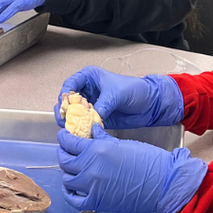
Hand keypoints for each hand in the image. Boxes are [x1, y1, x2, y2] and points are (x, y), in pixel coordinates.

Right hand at [55, 66, 184, 128]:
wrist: (149, 104)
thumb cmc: (134, 90)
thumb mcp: (117, 94)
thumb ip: (103, 105)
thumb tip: (91, 118)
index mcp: (89, 78)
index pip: (70, 84)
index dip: (65, 95)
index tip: (65, 105)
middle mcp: (86, 91)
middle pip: (66, 101)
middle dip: (63, 111)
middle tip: (65, 120)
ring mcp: (89, 106)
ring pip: (72, 114)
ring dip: (69, 122)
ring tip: (71, 129)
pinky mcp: (95, 119)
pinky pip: (82, 125)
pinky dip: (79, 130)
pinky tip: (79, 134)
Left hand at [57, 125, 206, 212]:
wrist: (163, 183)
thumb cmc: (149, 161)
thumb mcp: (122, 143)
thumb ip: (102, 138)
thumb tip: (93, 131)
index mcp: (97, 150)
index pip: (69, 143)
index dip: (64, 138)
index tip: (64, 136)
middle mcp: (90, 168)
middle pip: (64, 160)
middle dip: (63, 152)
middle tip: (66, 149)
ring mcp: (92, 186)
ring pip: (67, 178)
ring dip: (67, 171)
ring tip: (72, 166)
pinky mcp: (97, 201)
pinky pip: (74, 198)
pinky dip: (69, 192)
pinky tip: (72, 187)